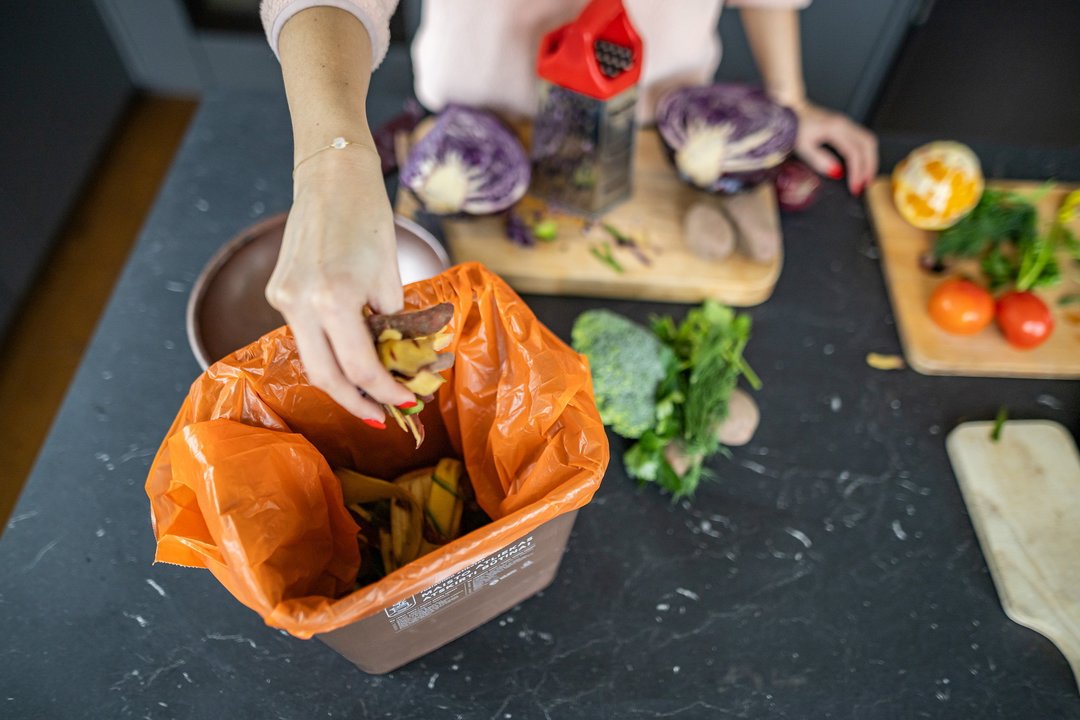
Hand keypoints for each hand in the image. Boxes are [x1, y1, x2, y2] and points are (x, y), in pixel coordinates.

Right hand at [266, 143, 414, 424]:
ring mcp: (284, 297)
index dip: (387, 392)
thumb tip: (396, 359)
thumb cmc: (369, 216)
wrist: (330, 174)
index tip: (407, 403)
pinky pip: (305, 333)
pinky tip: (352, 356)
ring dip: (342, 380)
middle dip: (356, 403)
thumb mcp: (389, 274)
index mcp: (334, 298)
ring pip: (312, 358)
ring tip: (372, 394)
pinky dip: (329, 349)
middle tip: (382, 417)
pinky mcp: (279, 290)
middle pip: (326, 377)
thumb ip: (390, 321)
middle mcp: (300, 303)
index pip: (362, 367)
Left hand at [790, 101, 877, 194]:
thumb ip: (819, 160)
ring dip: (871, 160)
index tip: (854, 187)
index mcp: (835, 128)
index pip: (853, 152)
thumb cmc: (795, 127)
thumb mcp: (803, 147)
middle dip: (869, 167)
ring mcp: (847, 123)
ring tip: (866, 178)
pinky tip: (862, 165)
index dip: (856, 172)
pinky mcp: (847, 126)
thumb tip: (837, 172)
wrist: (794, 109)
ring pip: (869, 141)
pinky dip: (867, 154)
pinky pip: (864, 139)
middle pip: (867, 146)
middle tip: (864, 185)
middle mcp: (845, 124)